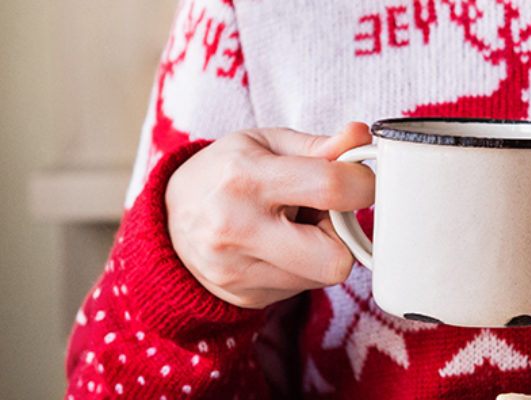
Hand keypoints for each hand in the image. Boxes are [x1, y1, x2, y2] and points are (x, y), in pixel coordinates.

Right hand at [166, 122, 373, 308]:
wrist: (167, 220)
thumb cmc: (225, 173)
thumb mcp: (264, 143)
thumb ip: (317, 145)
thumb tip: (361, 137)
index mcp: (245, 177)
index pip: (331, 188)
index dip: (363, 184)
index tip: (359, 180)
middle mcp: (238, 229)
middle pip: (336, 258)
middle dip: (344, 235)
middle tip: (327, 214)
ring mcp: (238, 270)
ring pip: (325, 276)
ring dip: (324, 250)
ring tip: (296, 228)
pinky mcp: (244, 297)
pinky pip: (304, 288)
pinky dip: (304, 267)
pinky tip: (281, 247)